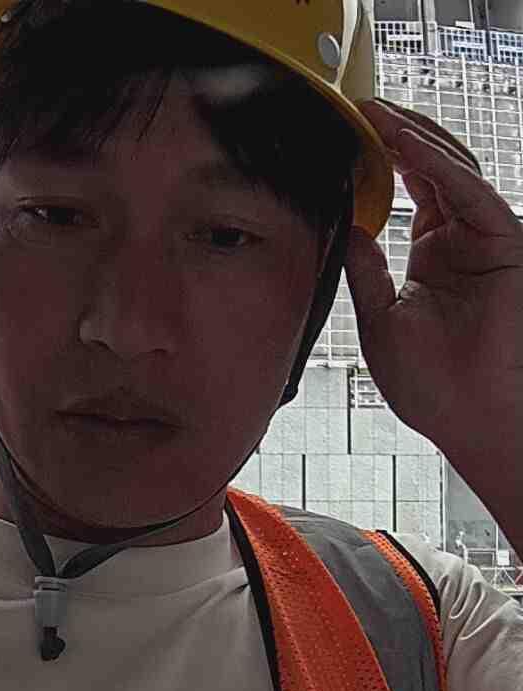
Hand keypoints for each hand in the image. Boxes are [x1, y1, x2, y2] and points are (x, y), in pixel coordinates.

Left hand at [344, 98, 522, 476]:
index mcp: (433, 259)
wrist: (470, 420)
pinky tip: (407, 146)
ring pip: (453, 171)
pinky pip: (471, 193)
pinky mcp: (505, 245)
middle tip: (360, 108)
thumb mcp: (380, 321)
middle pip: (431, 171)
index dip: (381, 162)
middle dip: (397, 136)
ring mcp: (484, 241)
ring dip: (415, 139)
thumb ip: (365, 270)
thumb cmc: (433, 387)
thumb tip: (346, 228)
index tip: (346, 140)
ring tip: (376, 114)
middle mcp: (461, 243)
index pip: (409, 193)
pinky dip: (439, 166)